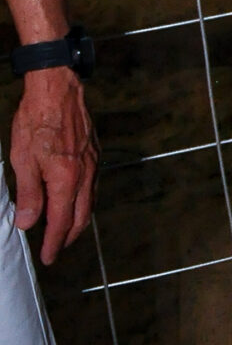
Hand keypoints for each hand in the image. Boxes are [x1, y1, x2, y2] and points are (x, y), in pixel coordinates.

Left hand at [10, 67, 97, 263]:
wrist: (57, 87)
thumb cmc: (37, 119)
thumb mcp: (23, 159)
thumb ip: (29, 194)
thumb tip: (28, 222)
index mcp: (65, 178)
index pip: (60, 221)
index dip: (53, 242)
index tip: (47, 257)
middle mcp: (84, 174)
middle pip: (81, 217)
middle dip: (68, 237)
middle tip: (55, 249)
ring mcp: (92, 163)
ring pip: (89, 202)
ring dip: (78, 221)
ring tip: (66, 230)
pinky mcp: (94, 152)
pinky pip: (92, 186)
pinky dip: (84, 201)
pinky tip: (75, 200)